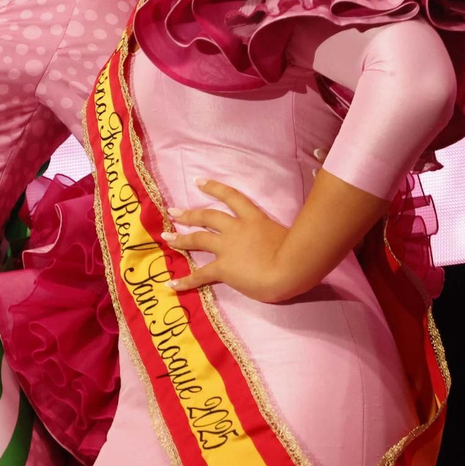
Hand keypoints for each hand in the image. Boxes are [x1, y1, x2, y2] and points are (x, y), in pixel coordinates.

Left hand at [164, 180, 292, 302]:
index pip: (231, 197)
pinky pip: (200, 275)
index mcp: (255, 218)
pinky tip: (172, 284)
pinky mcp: (223, 268)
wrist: (291, 267)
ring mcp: (228, 248)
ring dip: (181, 238)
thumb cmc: (298, 253)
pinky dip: (185, 280)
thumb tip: (277, 244)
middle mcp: (237, 229)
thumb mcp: (287, 235)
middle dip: (190, 214)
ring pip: (199, 239)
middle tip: (174, 212)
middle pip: (208, 216)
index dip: (213, 188)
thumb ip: (275, 236)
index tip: (198, 182)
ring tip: (166, 238)